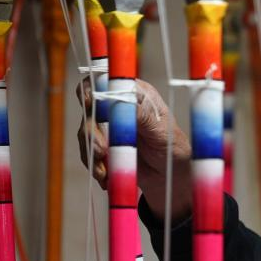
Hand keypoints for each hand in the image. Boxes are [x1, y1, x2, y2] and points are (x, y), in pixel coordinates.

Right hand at [75, 77, 192, 221]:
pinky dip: (96, 169)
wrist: (172, 177)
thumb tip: (121, 98)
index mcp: (134, 94)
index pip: (103, 81)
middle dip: (91, 133)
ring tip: (106, 174)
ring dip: (93, 156)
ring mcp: (109, 128)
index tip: (90, 104)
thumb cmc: (174, 148)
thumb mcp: (162, 131)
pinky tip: (108, 179)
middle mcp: (118, 107)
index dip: (90, 89)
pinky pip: (90, 155)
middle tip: (102, 151)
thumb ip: (142, 115)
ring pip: (86, 135)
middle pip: (89, 111)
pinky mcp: (104, 148)